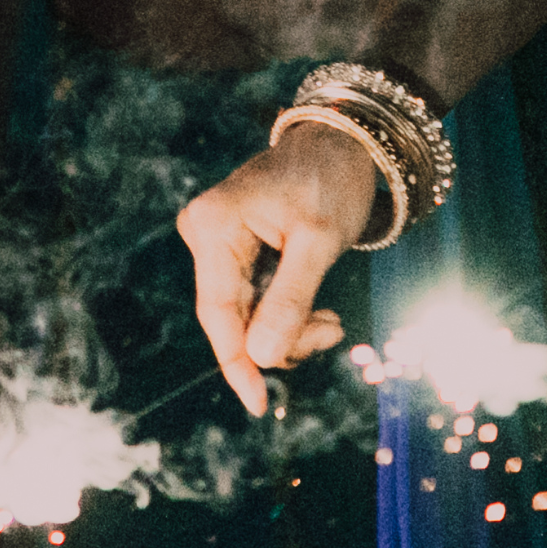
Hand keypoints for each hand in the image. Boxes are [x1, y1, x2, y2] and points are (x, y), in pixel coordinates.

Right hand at [178, 118, 383, 415]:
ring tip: (331, 320)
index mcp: (213, 227)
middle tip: (333, 331)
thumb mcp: (319, 243)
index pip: (217, 313)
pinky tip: (318, 309)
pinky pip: (254, 299)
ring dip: (290, 328)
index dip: (236, 363)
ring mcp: (217, 242)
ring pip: (247, 315)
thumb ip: (289, 301)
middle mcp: (204, 234)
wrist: (342, 143)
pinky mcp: (235, 249)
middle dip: (281, 338)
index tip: (257, 404)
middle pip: (233, 318)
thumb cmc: (330, 183)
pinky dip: (287, 313)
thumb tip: (259, 357)